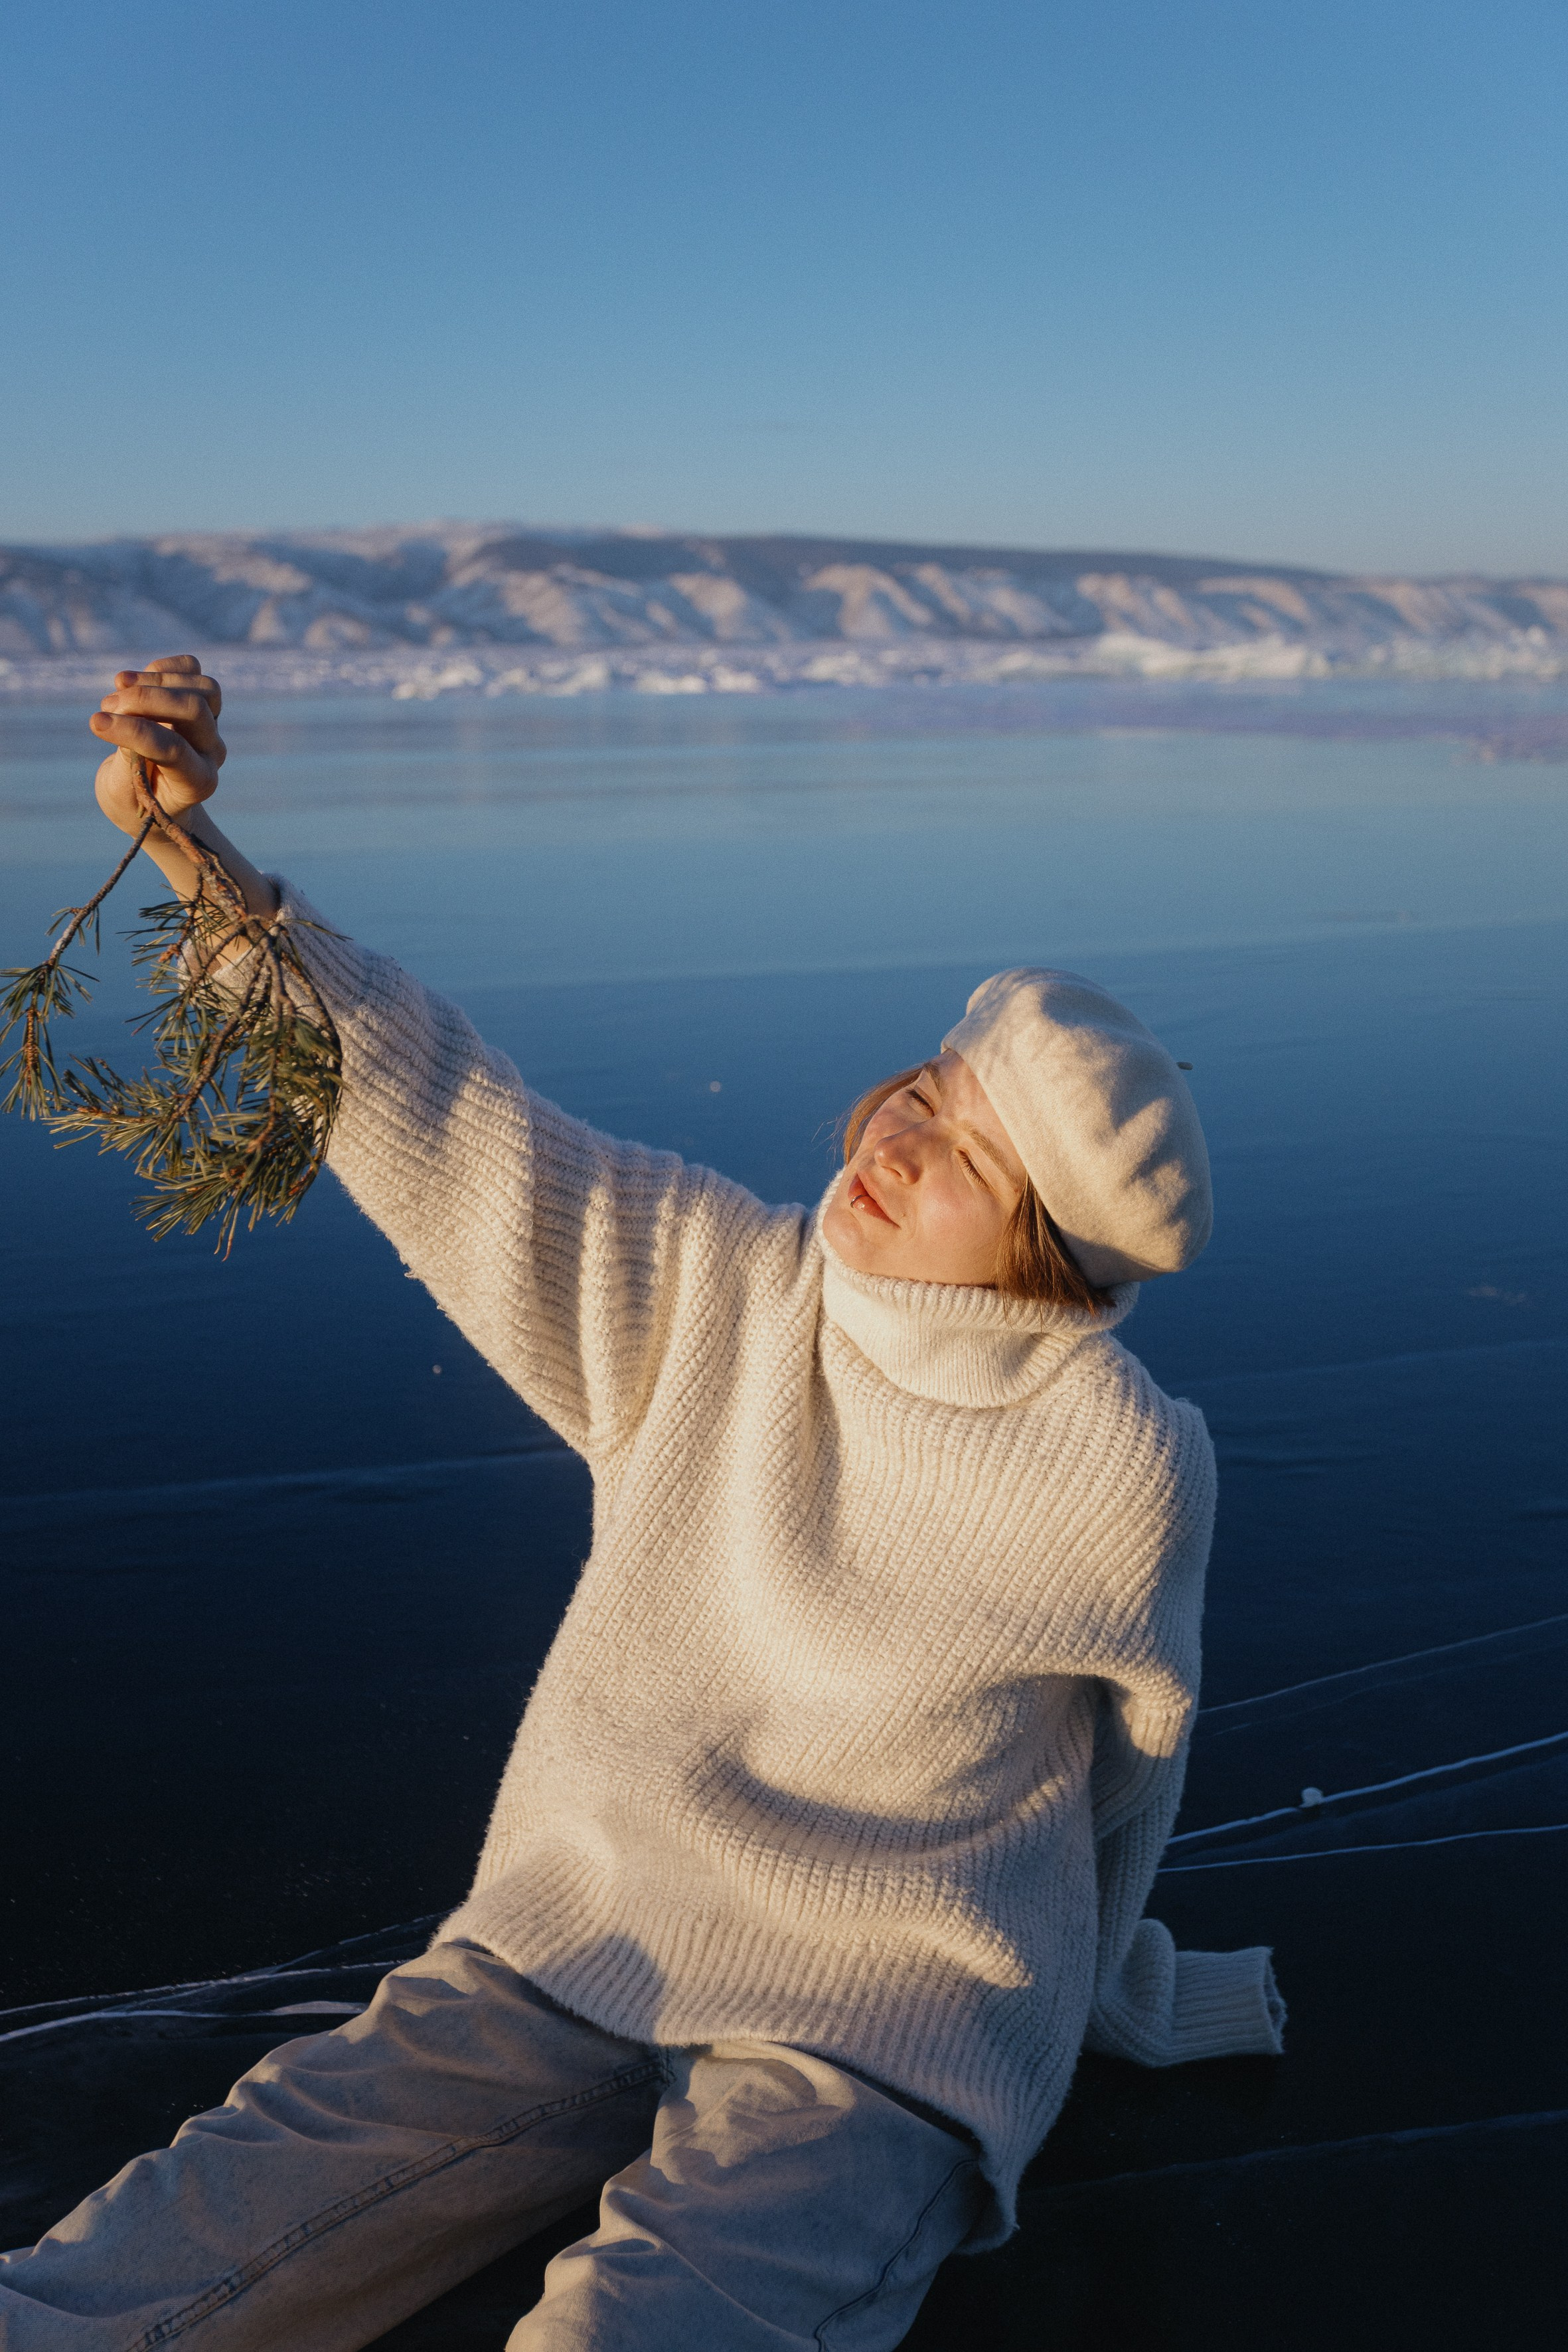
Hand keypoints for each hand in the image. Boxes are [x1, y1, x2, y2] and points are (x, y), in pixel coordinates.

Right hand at [90, 655, 225, 835]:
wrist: (148, 797)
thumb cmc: (131, 798)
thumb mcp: (121, 793)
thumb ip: (126, 760)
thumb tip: (120, 718)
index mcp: (197, 783)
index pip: (174, 749)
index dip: (134, 732)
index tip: (96, 723)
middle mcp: (212, 752)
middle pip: (194, 710)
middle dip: (146, 700)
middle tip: (107, 706)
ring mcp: (211, 725)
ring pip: (204, 688)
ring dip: (156, 680)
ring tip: (118, 688)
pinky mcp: (201, 702)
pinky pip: (193, 670)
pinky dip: (163, 667)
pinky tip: (132, 680)